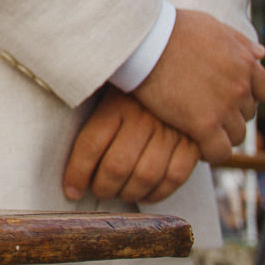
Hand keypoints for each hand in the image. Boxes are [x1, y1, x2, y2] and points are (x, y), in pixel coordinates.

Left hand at [64, 86, 200, 204]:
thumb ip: (91, 119)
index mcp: (117, 102)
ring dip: (127, 193)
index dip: (78, 173)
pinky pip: (175, 177)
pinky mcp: (193, 142)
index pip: (91, 145)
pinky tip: (144, 193)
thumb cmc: (131, 88)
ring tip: (118, 192)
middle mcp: (143, 117)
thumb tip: (73, 162)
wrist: (171, 70)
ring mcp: (170, 130)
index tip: (71, 189)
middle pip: (117, 166)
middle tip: (97, 190)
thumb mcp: (108, 91)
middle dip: (102, 187)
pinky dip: (157, 193)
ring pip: (145, 177)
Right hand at [132, 9, 264, 164]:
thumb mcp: (212, 25)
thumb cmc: (172, 28)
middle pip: (246, 114)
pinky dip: (210, 153)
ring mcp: (223, 106)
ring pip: (236, 136)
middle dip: (230, 113)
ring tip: (199, 129)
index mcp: (245, 62)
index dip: (247, 96)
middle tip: (206, 110)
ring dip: (221, 134)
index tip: (227, 96)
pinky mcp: (203, 125)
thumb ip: (239, 42)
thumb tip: (262, 54)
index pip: (264, 91)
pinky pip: (219, 152)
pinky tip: (195, 145)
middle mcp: (240, 86)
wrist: (146, 39)